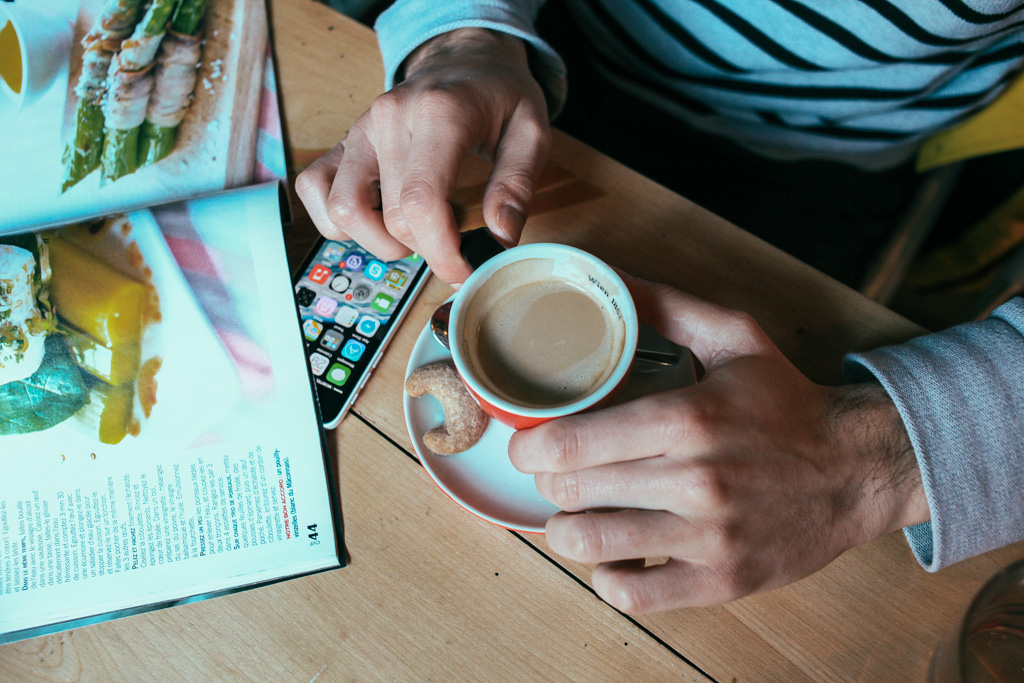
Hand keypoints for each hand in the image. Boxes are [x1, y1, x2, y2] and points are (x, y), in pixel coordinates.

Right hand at [295, 28, 550, 283]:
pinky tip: (378, 220)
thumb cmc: (497, 96)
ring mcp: (358, 130)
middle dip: (427, 249)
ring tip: (416, 233)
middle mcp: (388, 119)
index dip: (441, 252)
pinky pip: (316, 192)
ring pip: (343, 212)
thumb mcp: (532, 131)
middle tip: (456, 244)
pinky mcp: (341, 142)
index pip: (422, 202)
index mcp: (439, 113)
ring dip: (380, 242)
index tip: (464, 272)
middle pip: (391, 219)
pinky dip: (341, 222)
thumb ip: (517, 186)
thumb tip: (498, 239)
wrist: (462, 59)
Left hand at [508, 275, 928, 613]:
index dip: (529, 446)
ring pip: (591, 545)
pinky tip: (616, 555)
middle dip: (547, 482)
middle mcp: (695, 480)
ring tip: (579, 513)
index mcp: (688, 418)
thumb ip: (664, 306)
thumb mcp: (734, 336)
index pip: (571, 442)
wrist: (858, 468)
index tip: (527, 443)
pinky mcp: (721, 581)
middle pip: (572, 491)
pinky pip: (633, 596)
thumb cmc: (786, 404)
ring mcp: (708, 537)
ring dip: (568, 529)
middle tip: (554, 473)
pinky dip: (608, 578)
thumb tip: (606, 279)